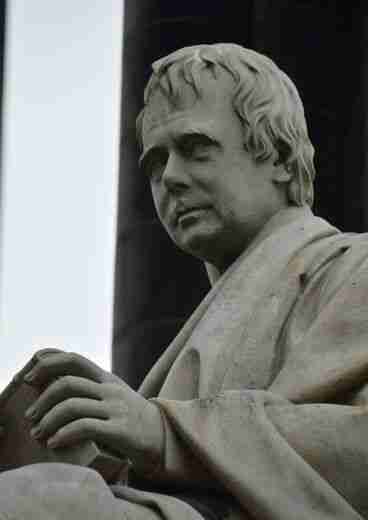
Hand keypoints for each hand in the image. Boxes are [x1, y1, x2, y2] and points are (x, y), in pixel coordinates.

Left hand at [23, 349, 163, 471]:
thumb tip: (54, 388)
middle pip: (68, 384)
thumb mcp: (112, 397)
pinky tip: (55, 443)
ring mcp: (116, 408)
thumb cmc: (131, 419)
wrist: (165, 437)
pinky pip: (84, 427)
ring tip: (39, 434)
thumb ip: (90, 390)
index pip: (74, 360)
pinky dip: (64, 435)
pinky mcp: (120, 430)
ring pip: (72, 406)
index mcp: (106, 379)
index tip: (29, 377)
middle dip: (42, 400)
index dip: (49, 363)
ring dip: (48, 421)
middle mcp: (110, 390)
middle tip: (31, 417)